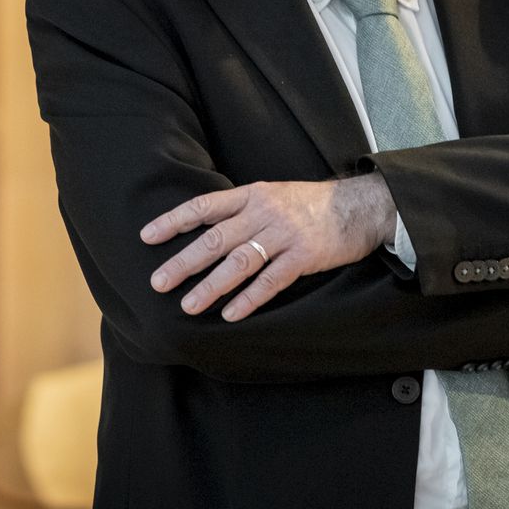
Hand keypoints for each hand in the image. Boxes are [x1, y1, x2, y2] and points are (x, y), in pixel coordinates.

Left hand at [140, 174, 395, 320]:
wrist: (361, 206)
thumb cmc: (312, 205)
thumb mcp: (274, 195)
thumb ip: (244, 210)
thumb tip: (205, 229)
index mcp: (253, 195)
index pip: (205, 206)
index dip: (174, 221)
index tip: (147, 237)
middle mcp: (265, 212)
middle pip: (216, 238)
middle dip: (184, 262)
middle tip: (158, 282)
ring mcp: (285, 234)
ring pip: (240, 262)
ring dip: (211, 286)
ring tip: (189, 305)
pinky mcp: (305, 256)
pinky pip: (271, 281)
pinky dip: (249, 299)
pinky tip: (231, 314)